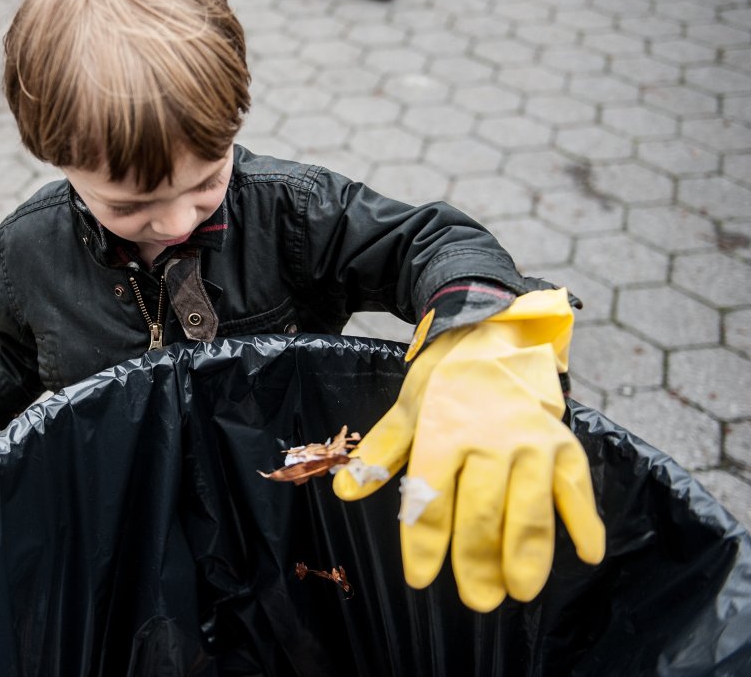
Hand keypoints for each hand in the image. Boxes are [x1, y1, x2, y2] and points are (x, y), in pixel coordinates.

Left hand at [332, 289, 604, 611]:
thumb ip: (380, 451)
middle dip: (477, 561)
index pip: (430, 498)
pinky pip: (577, 487)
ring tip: (521, 590)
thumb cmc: (445, 377)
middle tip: (477, 600)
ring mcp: (532, 443)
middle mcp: (490, 440)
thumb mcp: (407, 406)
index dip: (423, 543)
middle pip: (481, 512)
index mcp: (444, 432)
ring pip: (530, 508)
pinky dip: (586, 521)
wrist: (495, 334)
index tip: (420, 579)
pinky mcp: (564, 443)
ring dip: (528, 553)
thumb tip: (345, 491)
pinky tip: (588, 555)